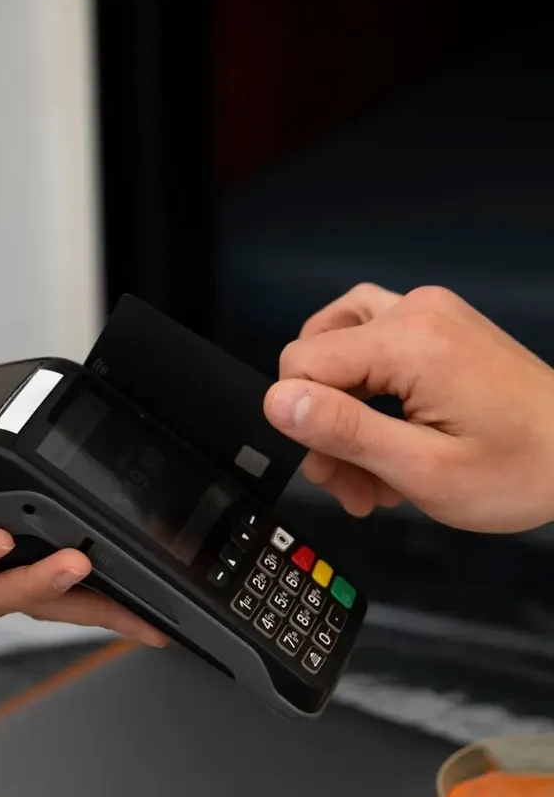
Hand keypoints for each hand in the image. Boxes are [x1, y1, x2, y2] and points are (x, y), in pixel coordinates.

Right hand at [263, 283, 553, 532]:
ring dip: (339, 407)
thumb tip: (276, 402)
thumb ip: (344, 431)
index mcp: (409, 341)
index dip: (303, 423)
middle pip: (317, 355)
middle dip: (324, 425)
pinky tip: (382, 435)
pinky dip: (366, 392)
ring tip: (362, 460)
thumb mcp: (423, 469)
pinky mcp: (439, 326)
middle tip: (353, 486)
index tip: (337, 472)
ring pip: (339, 345)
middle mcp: (415, 311)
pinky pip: (373, 346)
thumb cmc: (520, 471)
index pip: (301, 364)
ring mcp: (429, 314)